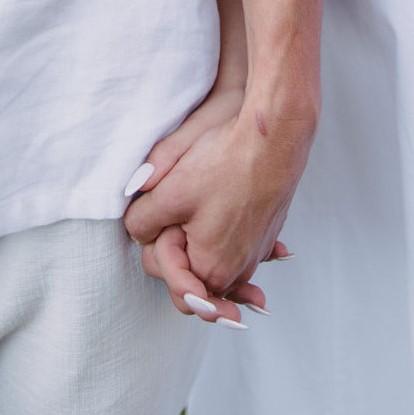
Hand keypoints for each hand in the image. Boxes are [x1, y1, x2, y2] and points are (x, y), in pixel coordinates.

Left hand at [124, 99, 311, 308]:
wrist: (275, 138)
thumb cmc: (227, 164)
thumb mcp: (169, 193)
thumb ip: (142, 222)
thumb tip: (138, 232)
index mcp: (212, 270)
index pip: (167, 275)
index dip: (158, 245)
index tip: (163, 219)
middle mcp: (237, 270)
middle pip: (191, 270)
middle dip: (177, 247)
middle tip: (175, 215)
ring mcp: (255, 252)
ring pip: (211, 256)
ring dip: (198, 241)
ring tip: (192, 212)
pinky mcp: (265, 232)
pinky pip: (234, 243)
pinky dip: (223, 235)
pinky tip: (219, 215)